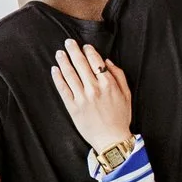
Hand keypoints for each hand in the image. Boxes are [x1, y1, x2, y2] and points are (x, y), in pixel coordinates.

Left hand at [49, 40, 133, 155]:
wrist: (111, 139)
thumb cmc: (120, 117)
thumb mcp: (126, 95)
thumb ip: (118, 76)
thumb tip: (107, 61)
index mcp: (108, 84)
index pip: (96, 62)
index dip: (89, 51)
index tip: (85, 46)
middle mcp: (94, 89)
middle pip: (80, 64)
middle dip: (73, 51)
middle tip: (68, 42)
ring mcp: (82, 98)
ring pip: (70, 74)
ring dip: (63, 61)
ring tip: (59, 53)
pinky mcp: (72, 107)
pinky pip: (63, 89)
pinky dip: (58, 78)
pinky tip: (54, 69)